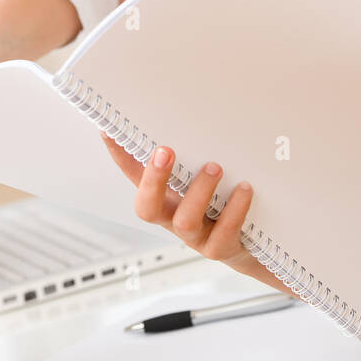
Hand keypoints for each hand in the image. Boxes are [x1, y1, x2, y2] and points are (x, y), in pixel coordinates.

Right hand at [102, 137, 259, 267]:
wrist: (251, 243)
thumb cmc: (222, 203)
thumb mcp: (202, 176)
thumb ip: (192, 151)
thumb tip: (186, 112)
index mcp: (163, 196)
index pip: (133, 174)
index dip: (118, 154)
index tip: (108, 128)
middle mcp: (172, 217)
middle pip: (147, 207)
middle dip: (154, 179)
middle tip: (165, 151)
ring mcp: (195, 236)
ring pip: (185, 220)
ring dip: (199, 191)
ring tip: (214, 167)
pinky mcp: (220, 247)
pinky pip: (224, 232)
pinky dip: (235, 209)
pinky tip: (244, 189)